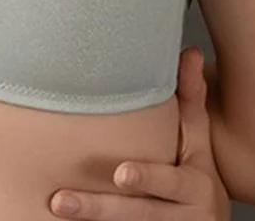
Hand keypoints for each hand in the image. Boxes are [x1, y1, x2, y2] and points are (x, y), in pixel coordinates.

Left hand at [49, 45, 230, 218]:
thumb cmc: (195, 176)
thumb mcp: (199, 143)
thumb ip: (191, 100)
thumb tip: (190, 51)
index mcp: (196, 187)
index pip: (170, 182)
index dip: (147, 177)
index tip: (120, 172)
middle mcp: (183, 217)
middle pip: (137, 214)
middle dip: (99, 208)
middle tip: (61, 200)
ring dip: (89, 220)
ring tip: (54, 206)